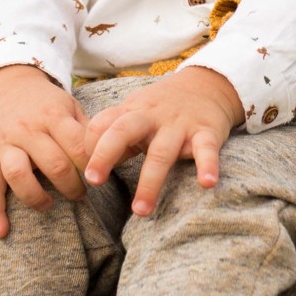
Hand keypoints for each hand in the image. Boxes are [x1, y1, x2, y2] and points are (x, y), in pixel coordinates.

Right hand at [0, 65, 92, 238]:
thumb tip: (113, 156)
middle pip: (53, 163)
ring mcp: (4, 143)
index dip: (91, 166)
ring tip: (49, 205)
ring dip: (37, 197)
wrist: (9, 87)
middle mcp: (27, 128)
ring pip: (18, 174)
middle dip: (72, 186)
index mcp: (52, 114)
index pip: (77, 145)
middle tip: (80, 194)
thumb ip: (87, 130)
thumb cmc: (48, 105)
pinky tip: (2, 231)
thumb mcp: (70, 106)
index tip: (99, 177)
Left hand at [84, 67, 243, 217]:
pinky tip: (206, 184)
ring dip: (150, 183)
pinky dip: (207, 166)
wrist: (207, 84)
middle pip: (123, 131)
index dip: (89, 147)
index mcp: (130, 112)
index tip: (87, 172)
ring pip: (162, 153)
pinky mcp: (206, 132)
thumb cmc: (162, 107)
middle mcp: (152, 117)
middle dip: (105, 155)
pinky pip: (206, 150)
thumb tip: (92, 168)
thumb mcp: (134, 113)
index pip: (100, 125)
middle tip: (93, 182)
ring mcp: (179, 125)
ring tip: (141, 212)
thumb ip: (113, 135)